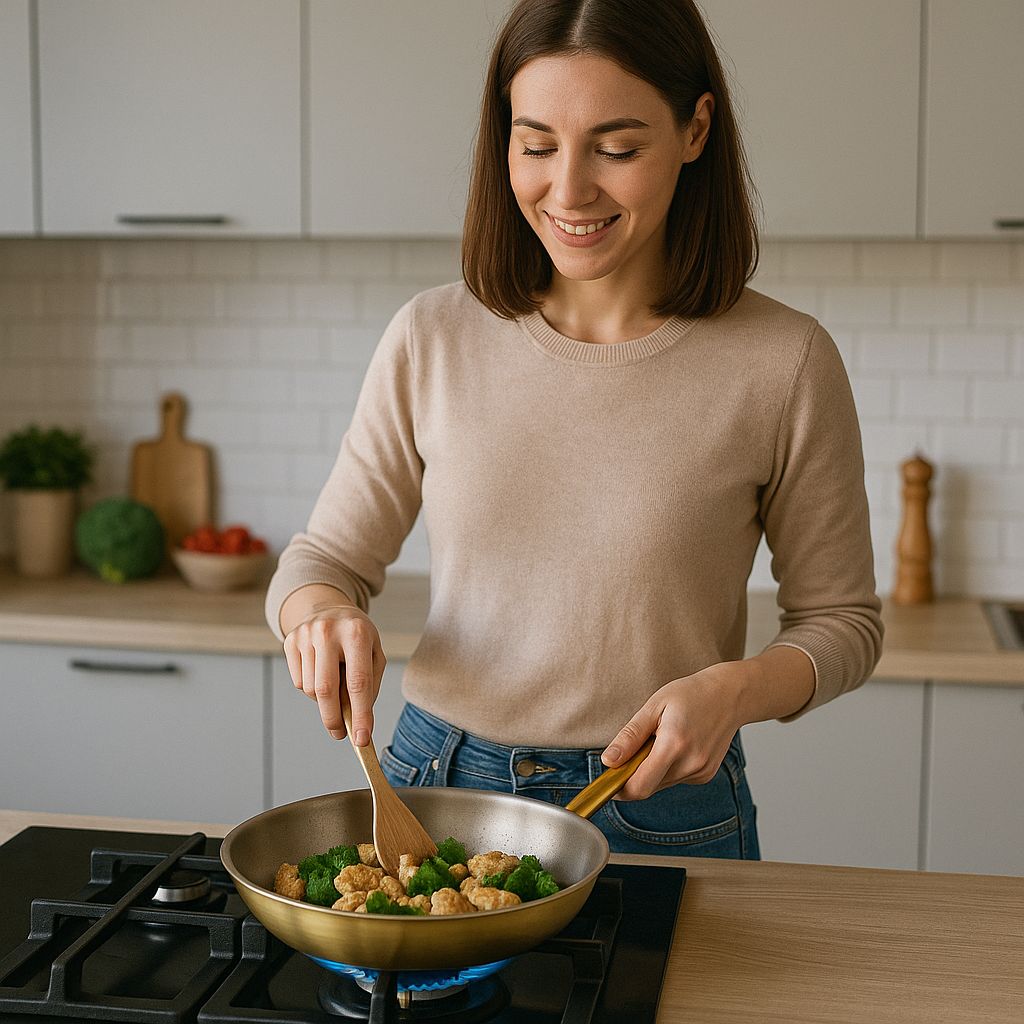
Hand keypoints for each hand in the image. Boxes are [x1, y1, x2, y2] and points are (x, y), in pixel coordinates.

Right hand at [282, 605, 385, 744]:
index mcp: (357, 633)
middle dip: (334, 718)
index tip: (362, 739)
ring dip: (324, 699)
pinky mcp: (290, 641)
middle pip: (326, 690)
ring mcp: (306, 635)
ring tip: (335, 682)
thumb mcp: (374, 654)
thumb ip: (368, 686)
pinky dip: (311, 687)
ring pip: (311, 689)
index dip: (361, 714)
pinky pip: (298, 682)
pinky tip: (320, 671)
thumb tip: (356, 721)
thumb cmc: (357, 637)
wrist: (328, 607)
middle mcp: (328, 631)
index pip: (358, 682)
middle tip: (340, 733)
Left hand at [601, 662, 747, 800]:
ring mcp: (701, 772)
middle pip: (649, 787)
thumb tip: (608, 761)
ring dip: (652, 770)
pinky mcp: (706, 775)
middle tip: (635, 748)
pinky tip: (677, 745)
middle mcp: (690, 764)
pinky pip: (675, 779)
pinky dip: (668, 768)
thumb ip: (630, 737)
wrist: (730, 696)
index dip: (619, 789)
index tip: (608, 781)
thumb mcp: (654, 707)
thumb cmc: (690, 694)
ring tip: (660, 740)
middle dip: (634, 774)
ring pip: (661, 784)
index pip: (640, 786)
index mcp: (674, 745)